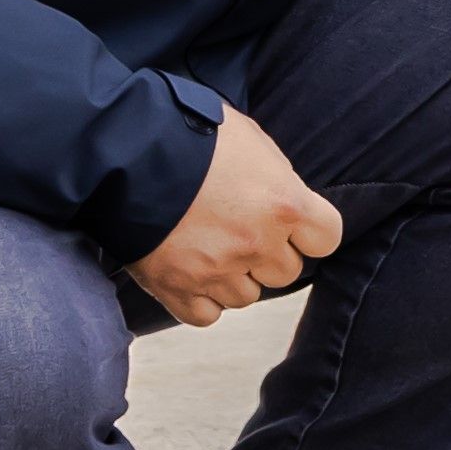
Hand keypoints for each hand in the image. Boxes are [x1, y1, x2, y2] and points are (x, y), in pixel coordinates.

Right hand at [127, 109, 342, 326]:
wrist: (124, 152)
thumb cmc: (189, 134)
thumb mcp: (249, 140)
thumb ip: (276, 176)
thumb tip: (285, 196)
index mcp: (284, 203)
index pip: (326, 238)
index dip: (310, 233)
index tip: (294, 226)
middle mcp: (257, 242)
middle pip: (285, 272)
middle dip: (267, 254)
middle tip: (239, 230)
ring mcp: (217, 270)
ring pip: (246, 296)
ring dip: (233, 277)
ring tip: (208, 246)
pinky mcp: (176, 289)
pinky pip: (206, 315)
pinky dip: (201, 299)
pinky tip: (190, 272)